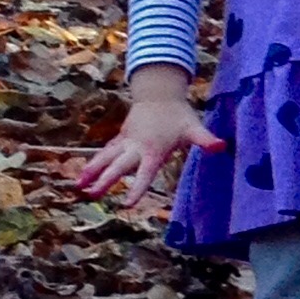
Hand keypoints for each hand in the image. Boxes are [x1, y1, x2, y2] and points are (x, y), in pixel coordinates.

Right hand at [76, 67, 223, 208]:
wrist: (159, 94)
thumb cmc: (178, 115)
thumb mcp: (193, 128)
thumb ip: (205, 140)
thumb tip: (221, 146)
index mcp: (153, 150)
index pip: (144, 174)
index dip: (136, 189)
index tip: (127, 204)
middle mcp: (136, 147)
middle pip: (118, 166)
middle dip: (105, 180)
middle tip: (92, 195)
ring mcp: (126, 142)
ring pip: (106, 158)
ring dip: (92, 171)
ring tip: (78, 187)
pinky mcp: (121, 138)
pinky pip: (105, 152)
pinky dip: (94, 163)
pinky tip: (83, 175)